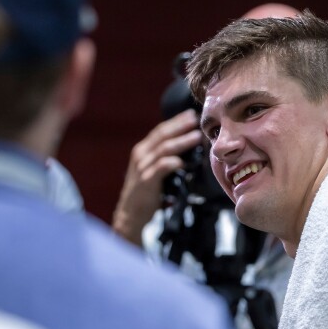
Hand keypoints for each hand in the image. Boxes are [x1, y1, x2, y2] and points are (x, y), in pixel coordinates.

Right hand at [112, 109, 202, 245]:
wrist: (130, 214)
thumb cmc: (146, 192)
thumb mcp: (152, 169)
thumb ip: (164, 158)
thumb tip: (188, 148)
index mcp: (142, 150)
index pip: (160, 130)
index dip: (176, 121)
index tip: (191, 114)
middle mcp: (141, 155)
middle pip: (163, 135)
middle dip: (180, 126)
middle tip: (196, 119)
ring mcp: (142, 167)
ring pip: (164, 149)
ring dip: (182, 141)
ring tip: (196, 136)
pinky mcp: (146, 181)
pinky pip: (161, 168)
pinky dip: (172, 162)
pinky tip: (182, 161)